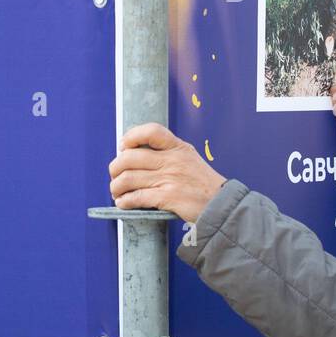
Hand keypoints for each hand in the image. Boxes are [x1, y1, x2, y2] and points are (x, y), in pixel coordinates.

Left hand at [108, 123, 226, 222]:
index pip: (151, 131)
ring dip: (116, 187)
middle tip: (114, 175)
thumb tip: (135, 154)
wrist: (220, 205)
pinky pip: (137, 197)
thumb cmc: (202, 183)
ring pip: (129, 179)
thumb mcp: (189, 158)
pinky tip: (123, 203)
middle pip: (130, 158)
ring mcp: (169, 179)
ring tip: (116, 191)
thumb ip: (167, 153)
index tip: (123, 146)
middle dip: (115, 168)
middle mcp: (172, 160)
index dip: (132, 136)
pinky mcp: (168, 198)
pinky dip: (125, 201)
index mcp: (178, 147)